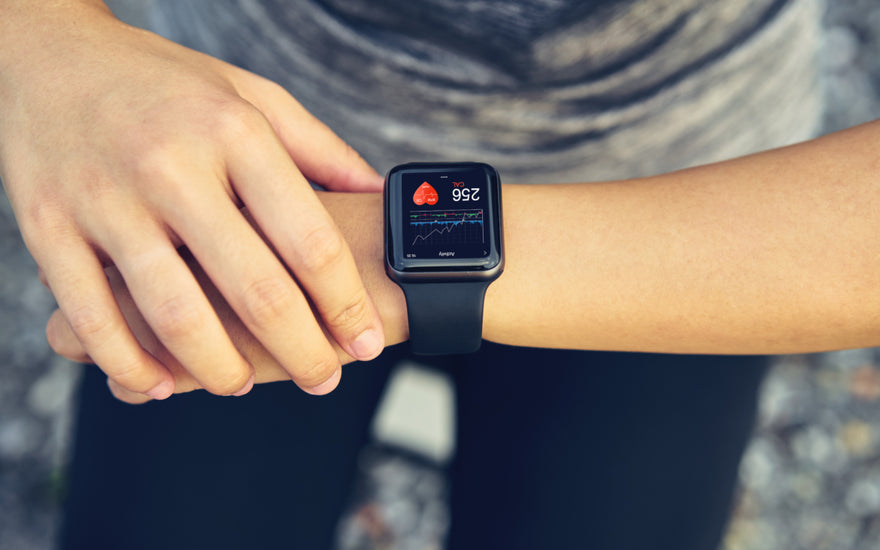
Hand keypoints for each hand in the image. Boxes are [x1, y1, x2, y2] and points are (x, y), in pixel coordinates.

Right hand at [0, 3, 383, 397]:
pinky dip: (127, 362)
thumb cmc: (165, 84)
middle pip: (255, 289)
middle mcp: (172, 167)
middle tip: (322, 378)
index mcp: (234, 133)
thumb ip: (318, 149)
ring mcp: (107, 200)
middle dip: (302, 351)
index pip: (309, 239)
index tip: (366, 341)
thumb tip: (377, 192)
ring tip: (240, 384)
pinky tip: (157, 382)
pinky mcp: (49, 227)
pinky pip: (91, 315)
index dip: (346, 303)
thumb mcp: (253, 97)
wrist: (52, 57)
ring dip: (219, 369)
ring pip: (176, 315)